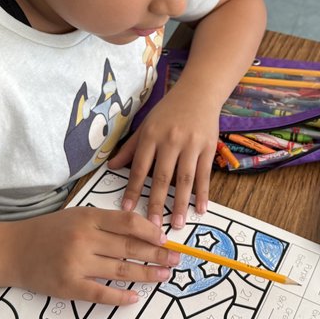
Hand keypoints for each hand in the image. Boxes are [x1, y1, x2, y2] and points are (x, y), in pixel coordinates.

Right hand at [6, 207, 179, 305]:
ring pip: (120, 270)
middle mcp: (84, 239)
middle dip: (157, 253)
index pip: (128, 223)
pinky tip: (135, 297)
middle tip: (176, 258)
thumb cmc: (49, 231)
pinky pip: (101, 293)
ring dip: (146, 274)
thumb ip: (106, 222)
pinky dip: (120, 296)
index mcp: (88, 217)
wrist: (13, 249)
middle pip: (129, 247)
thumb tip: (143, 231)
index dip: (151, 231)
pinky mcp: (68, 286)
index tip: (165, 238)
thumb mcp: (77, 216)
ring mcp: (76, 263)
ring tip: (164, 275)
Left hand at [109, 85, 219, 229]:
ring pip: (185, 179)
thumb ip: (130, 148)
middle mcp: (171, 140)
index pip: (140, 167)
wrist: (198, 92)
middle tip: (152, 226)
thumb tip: (111, 167)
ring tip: (177, 224)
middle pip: (162, 177)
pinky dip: (203, 193)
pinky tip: (201, 209)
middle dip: (157, 203)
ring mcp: (191, 144)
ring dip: (181, 203)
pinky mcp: (208, 147)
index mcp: (152, 135)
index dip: (132, 189)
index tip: (127, 209)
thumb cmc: (168, 111)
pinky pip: (204, 174)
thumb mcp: (146, 126)